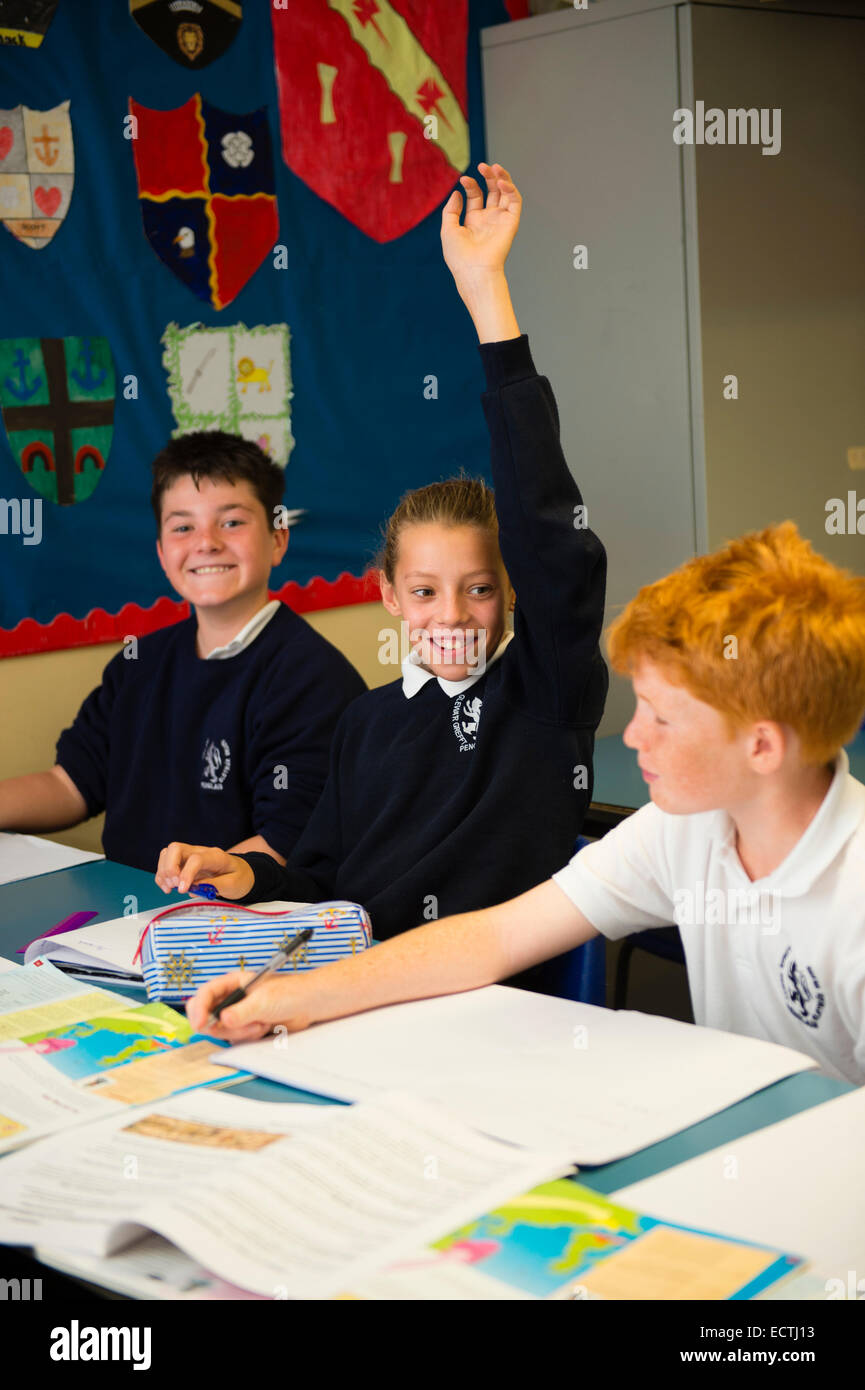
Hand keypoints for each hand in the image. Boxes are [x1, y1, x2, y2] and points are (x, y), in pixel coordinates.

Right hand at [155, 842, 253, 897]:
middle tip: (175, 886)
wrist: (242, 872)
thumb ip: (215, 886)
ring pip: (167, 854)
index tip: (182, 890)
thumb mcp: (233, 885)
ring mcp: (190, 855)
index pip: (196, 859)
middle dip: (169, 868)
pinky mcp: (183, 863)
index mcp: (216, 856)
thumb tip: (193, 889)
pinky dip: (162, 876)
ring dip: (163, 872)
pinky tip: (168, 888)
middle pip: (175, 848)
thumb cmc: (239, 877)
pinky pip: (165, 863)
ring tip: (170, 889)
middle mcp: (200, 851)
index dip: (186, 874)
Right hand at [186, 968, 313, 1042]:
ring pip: (221, 1030)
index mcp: (233, 983)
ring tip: (260, 1023)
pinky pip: (235, 1038)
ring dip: (239, 1032)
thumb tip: (222, 1020)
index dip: (199, 1009)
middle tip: (238, 1026)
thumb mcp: (264, 1001)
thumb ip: (242, 1012)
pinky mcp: (245, 1027)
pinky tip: (263, 1028)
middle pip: (208, 1015)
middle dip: (220, 1025)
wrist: (309, 1005)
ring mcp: (238, 1014)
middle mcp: (232, 998)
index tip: (200, 1024)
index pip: (205, 994)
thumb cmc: (290, 993)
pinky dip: (247, 1037)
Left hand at [441, 162, 522, 283]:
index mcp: (474, 221)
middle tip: (482, 166)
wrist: (473, 270)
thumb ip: (451, 210)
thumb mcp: (448, 229)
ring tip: (494, 168)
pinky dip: (510, 189)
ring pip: (505, 193)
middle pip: (492, 190)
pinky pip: (515, 201)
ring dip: (501, 177)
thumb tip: (457, 193)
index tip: (463, 180)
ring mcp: (501, 220)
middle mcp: (489, 219)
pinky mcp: (511, 223)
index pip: (475, 195)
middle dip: (488, 176)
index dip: (470, 185)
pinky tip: (501, 182)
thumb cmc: (459, 256)